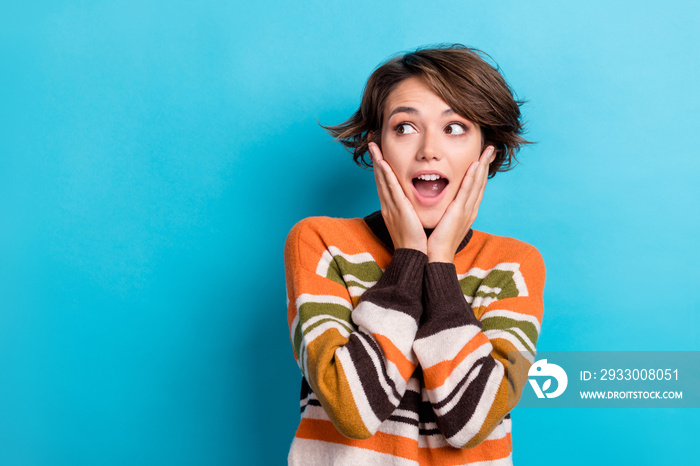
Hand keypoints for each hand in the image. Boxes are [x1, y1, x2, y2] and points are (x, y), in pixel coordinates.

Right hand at [368, 142, 426, 253]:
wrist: (415, 255)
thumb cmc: (416, 241)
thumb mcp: (410, 221)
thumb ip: (409, 209)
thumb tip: (412, 202)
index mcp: (392, 208)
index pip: (385, 183)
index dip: (381, 168)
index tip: (379, 153)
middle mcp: (388, 205)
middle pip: (380, 178)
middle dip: (375, 160)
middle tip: (371, 143)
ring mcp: (391, 206)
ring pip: (383, 180)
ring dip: (378, 162)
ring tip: (373, 146)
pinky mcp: (398, 209)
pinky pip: (390, 189)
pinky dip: (385, 175)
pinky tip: (382, 163)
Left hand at [427, 146, 494, 262]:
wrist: (435, 258)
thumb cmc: (435, 243)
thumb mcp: (442, 222)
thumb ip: (444, 211)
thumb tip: (441, 204)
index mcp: (466, 212)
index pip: (475, 188)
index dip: (480, 172)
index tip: (482, 158)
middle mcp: (470, 210)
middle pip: (480, 182)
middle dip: (486, 165)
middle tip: (491, 148)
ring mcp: (466, 211)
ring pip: (477, 183)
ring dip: (483, 165)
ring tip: (488, 150)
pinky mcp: (459, 212)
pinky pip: (467, 191)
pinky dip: (473, 177)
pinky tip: (476, 165)